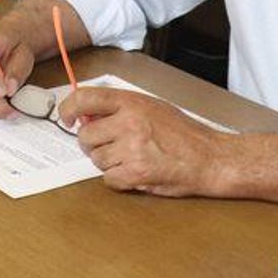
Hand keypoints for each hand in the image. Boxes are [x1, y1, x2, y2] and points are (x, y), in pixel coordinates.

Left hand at [61, 87, 224, 195]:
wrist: (210, 158)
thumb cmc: (184, 133)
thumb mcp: (152, 107)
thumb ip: (120, 108)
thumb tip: (87, 115)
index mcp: (131, 102)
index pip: (84, 98)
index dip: (68, 108)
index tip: (67, 118)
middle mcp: (128, 123)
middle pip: (86, 136)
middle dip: (93, 144)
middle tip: (110, 146)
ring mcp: (131, 148)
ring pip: (97, 159)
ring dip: (108, 162)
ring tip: (131, 158)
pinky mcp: (136, 173)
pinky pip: (109, 179)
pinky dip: (119, 179)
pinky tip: (136, 172)